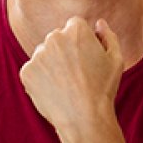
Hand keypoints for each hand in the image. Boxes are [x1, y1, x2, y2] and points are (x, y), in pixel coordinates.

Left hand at [21, 16, 124, 134]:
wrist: (84, 119)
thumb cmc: (103, 89)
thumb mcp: (116, 60)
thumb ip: (108, 36)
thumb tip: (99, 24)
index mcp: (76, 29)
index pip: (74, 26)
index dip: (82, 42)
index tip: (86, 59)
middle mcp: (54, 37)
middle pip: (57, 38)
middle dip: (64, 51)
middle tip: (77, 75)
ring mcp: (38, 55)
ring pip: (44, 54)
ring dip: (51, 64)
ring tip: (66, 85)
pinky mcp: (26, 72)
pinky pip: (33, 71)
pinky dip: (41, 79)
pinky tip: (55, 91)